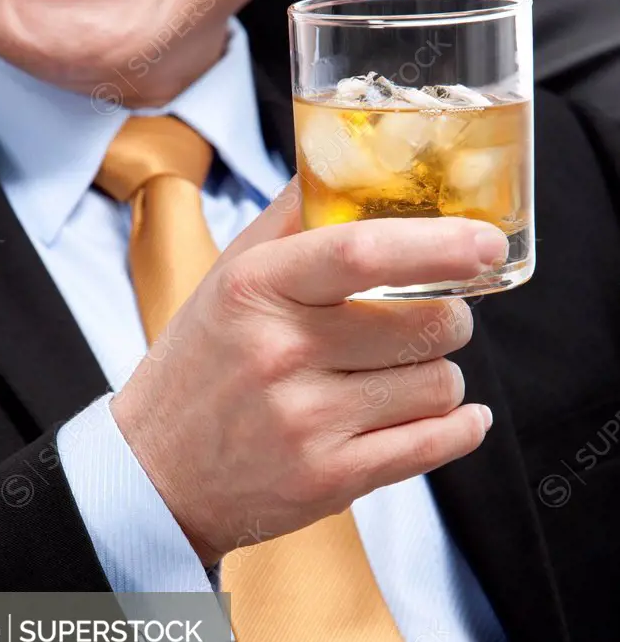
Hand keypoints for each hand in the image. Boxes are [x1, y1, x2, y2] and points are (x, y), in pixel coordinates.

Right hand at [111, 183, 507, 565]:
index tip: (486, 243)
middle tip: (432, 319)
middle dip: (450, 318)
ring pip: (436, 384)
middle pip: (424, 324)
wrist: (155, 473)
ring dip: (439, 377)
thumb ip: (287, 220)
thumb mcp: (226, 280)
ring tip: (404, 376)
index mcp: (255, 290)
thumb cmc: (200, 367)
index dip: (438, 243)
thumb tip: (345, 163)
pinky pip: (432, 444)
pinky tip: (455, 418)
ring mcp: (305, 422)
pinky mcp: (328, 479)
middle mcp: (280, 354)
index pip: (359, 251)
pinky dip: (459, 428)